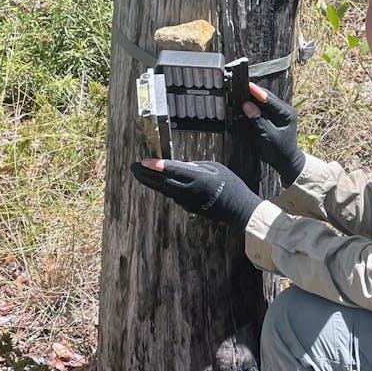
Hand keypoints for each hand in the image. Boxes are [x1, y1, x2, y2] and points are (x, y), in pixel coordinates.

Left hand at [130, 159, 261, 227]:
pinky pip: (172, 195)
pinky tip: (156, 182)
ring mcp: (188, 202)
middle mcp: (190, 192)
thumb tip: (181, 165)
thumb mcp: (216, 167)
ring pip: (165, 190)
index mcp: (198, 179)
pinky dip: (163, 188)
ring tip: (139, 174)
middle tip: (133, 167)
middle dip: (146, 174)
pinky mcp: (188, 208)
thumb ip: (196, 165)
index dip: (156, 165)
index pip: (173, 171)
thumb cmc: (230, 184)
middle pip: (163, 182)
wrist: (238, 209)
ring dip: (151, 182)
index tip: (143, 161)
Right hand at [242, 83, 305, 186]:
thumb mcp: (268, 136)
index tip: (246, 85)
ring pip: (264, 101)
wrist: (285, 161)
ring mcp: (279, 113)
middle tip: (238, 88)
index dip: (256, 92)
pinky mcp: (274, 117)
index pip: (269, 99)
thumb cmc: (279, 151)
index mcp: (286, 113)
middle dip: (253, 93)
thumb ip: (259, 120)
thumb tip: (247, 105)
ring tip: (239, 94)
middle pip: (266, 97)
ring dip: (252, 98)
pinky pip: (263, 108)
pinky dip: (254, 106)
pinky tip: (245, 104)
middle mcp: (284, 110)